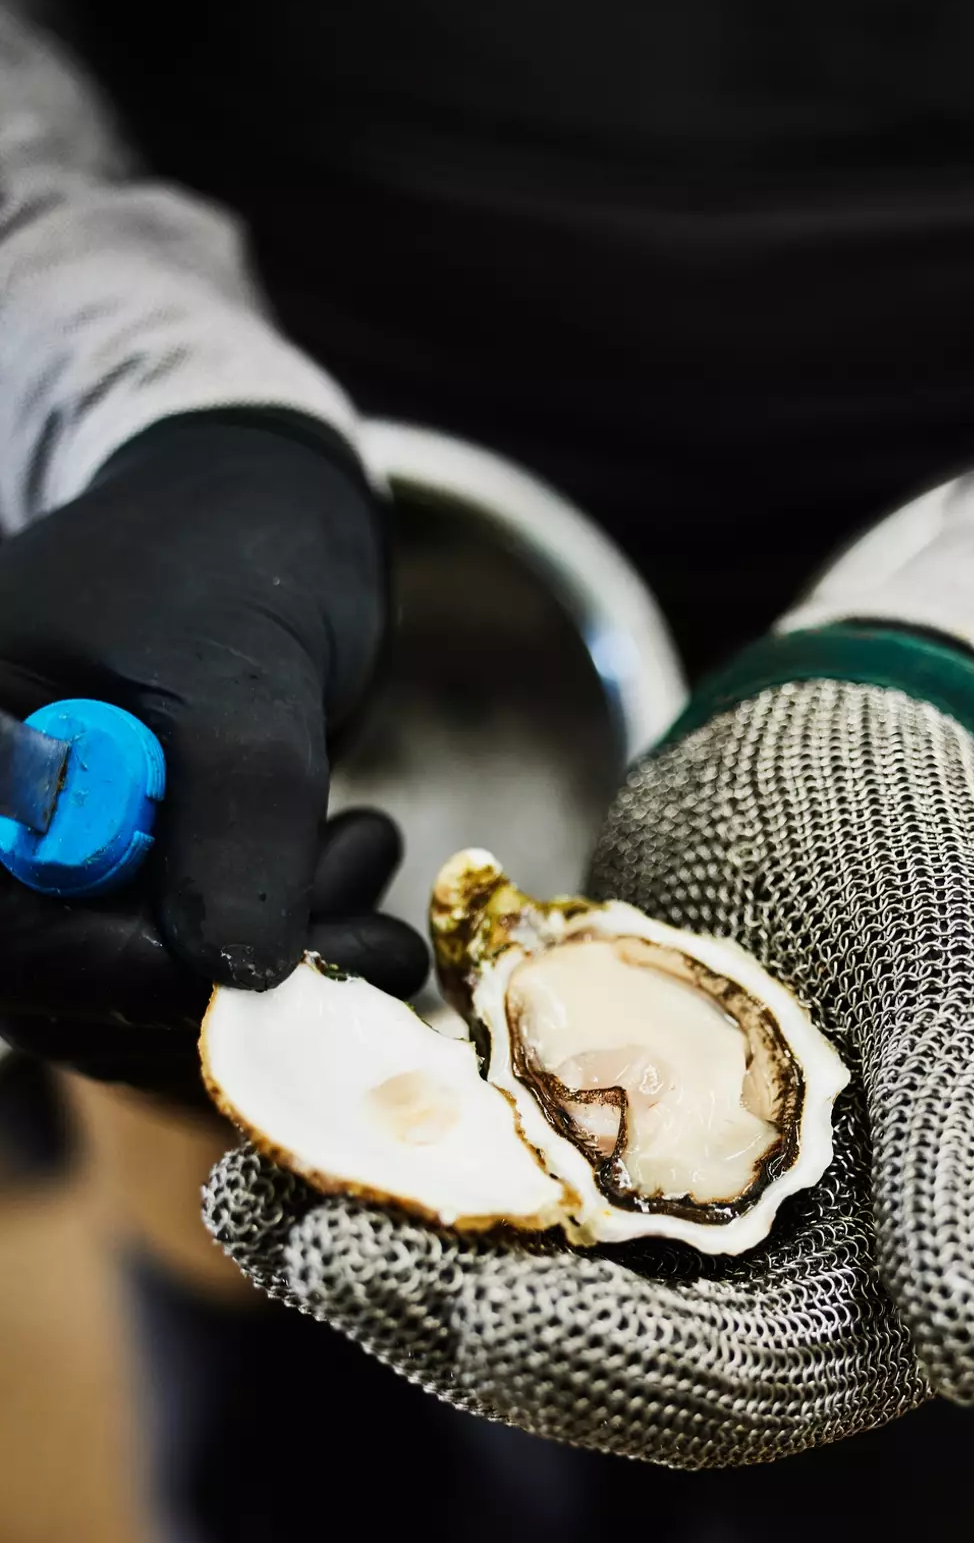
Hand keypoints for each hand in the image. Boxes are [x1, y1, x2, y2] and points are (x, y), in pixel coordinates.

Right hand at [0, 410, 426, 1099]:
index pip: (14, 930)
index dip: (136, 974)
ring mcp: (50, 889)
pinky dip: (292, 965)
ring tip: (365, 847)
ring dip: (286, 968)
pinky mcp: (123, 916)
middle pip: (77, 992)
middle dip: (242, 975)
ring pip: (152, 1009)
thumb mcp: (242, 675)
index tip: (271, 969)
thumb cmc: (229, 564)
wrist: (260, 533)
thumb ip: (235, 817)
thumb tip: (235, 973)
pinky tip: (353, 873)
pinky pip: (193, 998)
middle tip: (369, 909)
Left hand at [205, 677, 973, 1467]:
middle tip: (313, 1247)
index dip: (584, 1357)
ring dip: (390, 1256)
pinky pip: (475, 1190)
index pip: (721, 1381)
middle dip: (445, 1312)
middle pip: (591, 1352)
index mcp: (872, 1287)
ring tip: (260, 1201)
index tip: (450, 1298)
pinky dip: (389, 1170)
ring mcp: (658, 1214)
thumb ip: (969, 1181)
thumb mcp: (965, 1002)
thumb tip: (971, 1360)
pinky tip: (286, 1137)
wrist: (838, 731)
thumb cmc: (922, 848)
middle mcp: (758, 1278)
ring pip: (512, 1282)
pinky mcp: (581, 1145)